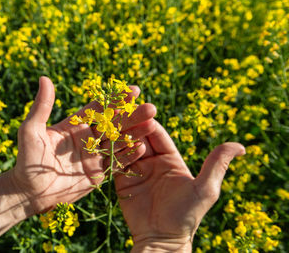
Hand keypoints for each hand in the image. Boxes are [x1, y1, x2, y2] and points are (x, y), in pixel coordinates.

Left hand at [11, 77, 156, 214]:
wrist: (28, 192)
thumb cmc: (26, 159)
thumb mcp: (31, 131)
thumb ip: (42, 107)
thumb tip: (45, 78)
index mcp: (74, 125)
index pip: (99, 109)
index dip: (116, 99)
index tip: (134, 90)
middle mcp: (87, 138)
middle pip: (114, 124)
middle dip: (132, 116)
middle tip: (151, 108)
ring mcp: (94, 156)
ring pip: (118, 142)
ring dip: (135, 134)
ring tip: (153, 125)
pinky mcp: (97, 173)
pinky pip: (116, 163)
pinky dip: (128, 156)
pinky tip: (143, 148)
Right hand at [115, 120, 245, 251]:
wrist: (161, 238)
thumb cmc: (186, 215)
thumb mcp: (205, 189)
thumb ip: (217, 164)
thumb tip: (242, 146)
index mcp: (171, 159)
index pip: (158, 134)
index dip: (150, 121)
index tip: (141, 108)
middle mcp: (152, 162)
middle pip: (140, 137)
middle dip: (132, 124)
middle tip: (121, 110)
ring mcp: (136, 171)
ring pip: (125, 147)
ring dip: (119, 135)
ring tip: (109, 122)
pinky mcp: (121, 180)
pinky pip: (115, 162)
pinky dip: (110, 151)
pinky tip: (103, 141)